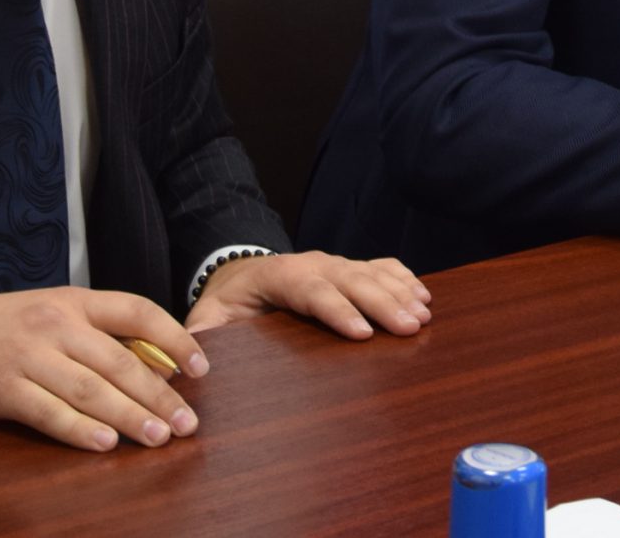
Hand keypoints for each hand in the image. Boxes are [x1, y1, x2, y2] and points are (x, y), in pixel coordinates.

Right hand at [0, 286, 206, 452]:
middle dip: (159, 394)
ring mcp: (27, 355)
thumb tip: (151, 366)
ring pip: (90, 388)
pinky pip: (49, 412)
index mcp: (72, 300)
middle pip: (119, 360)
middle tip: (186, 424)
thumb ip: (93, 334)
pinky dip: (80, 430)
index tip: (200, 368)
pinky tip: (106, 444)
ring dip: (129, 416)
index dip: (174, 340)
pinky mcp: (2, 388)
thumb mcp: (47, 314)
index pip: (137, 312)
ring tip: (159, 438)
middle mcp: (54, 323)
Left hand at [185, 252, 431, 339]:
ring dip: (400, 292)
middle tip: (410, 327)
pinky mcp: (348, 268)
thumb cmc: (227, 302)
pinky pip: (382, 267)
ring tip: (423, 315)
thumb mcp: (208, 317)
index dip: (337, 311)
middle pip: (352, 281)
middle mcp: (313, 265)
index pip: (312, 292)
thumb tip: (196, 355)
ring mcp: (334, 264)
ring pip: (371, 273)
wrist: (240, 273)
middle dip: (382, 304)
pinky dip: (404, 279)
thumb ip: (204, 333)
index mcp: (279, 277)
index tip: (362, 333)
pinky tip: (424, 296)